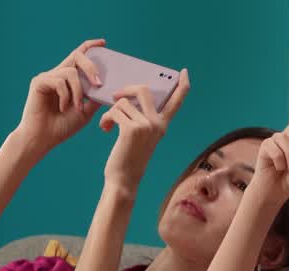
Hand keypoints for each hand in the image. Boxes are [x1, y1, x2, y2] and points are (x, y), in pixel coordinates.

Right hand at [15, 39, 106, 154]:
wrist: (43, 139)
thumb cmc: (62, 127)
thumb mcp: (85, 111)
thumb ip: (94, 97)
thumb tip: (108, 86)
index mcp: (68, 79)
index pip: (79, 56)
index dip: (90, 47)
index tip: (103, 43)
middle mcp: (57, 74)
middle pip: (77, 56)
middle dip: (91, 66)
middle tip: (98, 83)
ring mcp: (47, 77)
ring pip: (71, 72)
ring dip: (78, 91)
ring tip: (76, 107)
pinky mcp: (39, 82)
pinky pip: (59, 81)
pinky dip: (66, 95)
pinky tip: (63, 108)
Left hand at [99, 70, 190, 188]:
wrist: (123, 180)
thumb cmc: (129, 158)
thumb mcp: (141, 137)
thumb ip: (142, 118)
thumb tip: (127, 97)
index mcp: (162, 125)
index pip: (176, 101)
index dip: (181, 85)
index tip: (183, 73)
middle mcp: (157, 123)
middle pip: (143, 90)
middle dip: (126, 89)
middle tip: (116, 97)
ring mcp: (146, 125)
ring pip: (122, 103)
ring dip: (111, 113)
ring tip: (108, 126)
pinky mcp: (131, 128)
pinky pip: (114, 112)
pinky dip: (106, 119)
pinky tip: (105, 129)